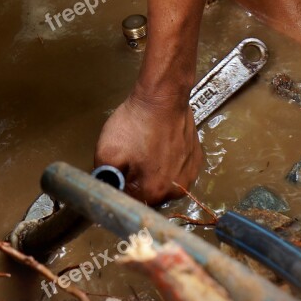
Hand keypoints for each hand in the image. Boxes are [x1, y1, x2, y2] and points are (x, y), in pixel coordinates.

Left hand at [95, 89, 201, 204]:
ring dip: (153, 172)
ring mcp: (189, 175)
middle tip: (130, 158)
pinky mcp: (196, 160)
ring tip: (145, 149)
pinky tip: (159, 145)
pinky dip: (167, 162)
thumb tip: (108, 193)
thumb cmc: (136, 123)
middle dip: (137, 181)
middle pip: (149, 195)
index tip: (117, 173)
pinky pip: (176, 170)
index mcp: (154, 192)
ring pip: (163, 183)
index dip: (120, 188)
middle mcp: (177, 190)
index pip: (131, 203)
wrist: (163, 97)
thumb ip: (105, 180)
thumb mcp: (106, 153)